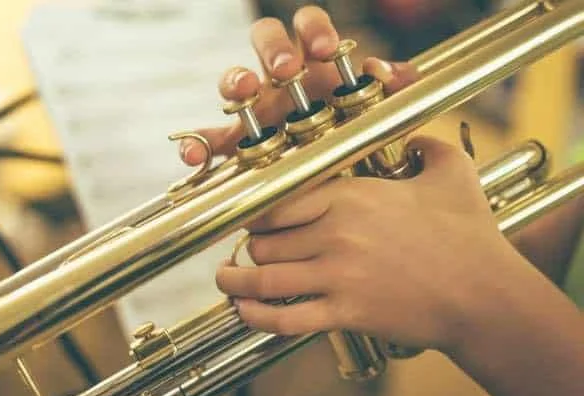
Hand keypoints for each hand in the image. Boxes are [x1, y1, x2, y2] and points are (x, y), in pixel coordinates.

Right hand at [179, 5, 418, 165]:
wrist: (336, 176)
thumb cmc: (352, 132)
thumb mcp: (379, 110)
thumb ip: (393, 87)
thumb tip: (385, 71)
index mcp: (314, 60)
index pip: (308, 26)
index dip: (314, 29)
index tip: (327, 49)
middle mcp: (279, 76)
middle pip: (265, 39)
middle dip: (274, 49)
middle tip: (287, 70)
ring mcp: (254, 106)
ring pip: (233, 80)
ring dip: (235, 81)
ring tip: (243, 94)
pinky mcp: (235, 142)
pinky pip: (209, 139)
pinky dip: (197, 145)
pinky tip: (196, 157)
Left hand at [215, 136, 548, 352]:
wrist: (486, 296)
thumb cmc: (469, 236)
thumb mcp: (451, 174)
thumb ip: (426, 146)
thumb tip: (415, 137)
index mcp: (352, 196)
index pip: (279, 200)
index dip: (256, 211)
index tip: (250, 218)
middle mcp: (337, 232)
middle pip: (265, 239)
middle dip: (250, 246)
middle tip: (246, 250)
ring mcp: (338, 275)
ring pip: (265, 276)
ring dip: (236, 281)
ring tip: (226, 280)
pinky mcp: (345, 312)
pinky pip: (285, 317)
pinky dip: (257, 317)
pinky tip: (244, 313)